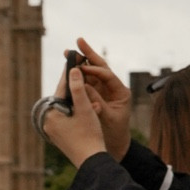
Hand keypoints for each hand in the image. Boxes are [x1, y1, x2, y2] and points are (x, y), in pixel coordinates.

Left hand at [41, 70, 110, 167]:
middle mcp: (47, 123)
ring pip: (66, 107)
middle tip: (80, 67)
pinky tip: (87, 104)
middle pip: (62, 98)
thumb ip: (78, 89)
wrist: (91, 161)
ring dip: (78, 98)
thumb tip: (72, 70)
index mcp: (50, 115)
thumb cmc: (89, 135)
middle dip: (74, 86)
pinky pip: (67, 117)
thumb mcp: (85, 109)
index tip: (74, 59)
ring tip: (85, 83)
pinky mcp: (59, 136)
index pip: (60, 89)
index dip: (70, 74)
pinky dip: (77, 110)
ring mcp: (52, 130)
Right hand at [73, 37, 131, 157]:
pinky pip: (85, 85)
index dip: (94, 70)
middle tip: (78, 42)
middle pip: (100, 68)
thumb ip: (95, 100)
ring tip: (69, 53)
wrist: (115, 148)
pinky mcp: (94, 99)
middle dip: (88, 55)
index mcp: (121, 92)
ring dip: (80, 63)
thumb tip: (82, 85)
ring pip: (91, 74)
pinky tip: (68, 69)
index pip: (106, 75)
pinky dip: (77, 77)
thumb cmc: (114, 135)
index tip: (81, 67)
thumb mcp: (106, 117)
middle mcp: (112, 90)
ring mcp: (103, 93)